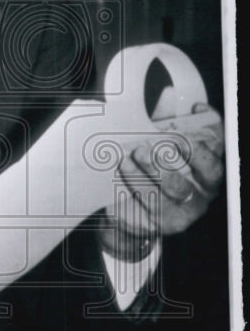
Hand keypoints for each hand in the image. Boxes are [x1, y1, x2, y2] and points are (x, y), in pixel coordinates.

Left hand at [99, 103, 223, 259]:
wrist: (134, 202)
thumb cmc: (157, 165)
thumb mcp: (169, 140)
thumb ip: (179, 121)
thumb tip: (186, 102)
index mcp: (207, 178)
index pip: (212, 168)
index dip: (197, 153)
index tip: (178, 138)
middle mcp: (196, 200)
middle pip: (182, 187)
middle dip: (160, 168)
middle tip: (141, 149)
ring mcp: (176, 217)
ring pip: (159, 202)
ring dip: (140, 179)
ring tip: (124, 161)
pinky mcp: (153, 228)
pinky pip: (139, 214)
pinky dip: (126, 196)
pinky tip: (117, 179)